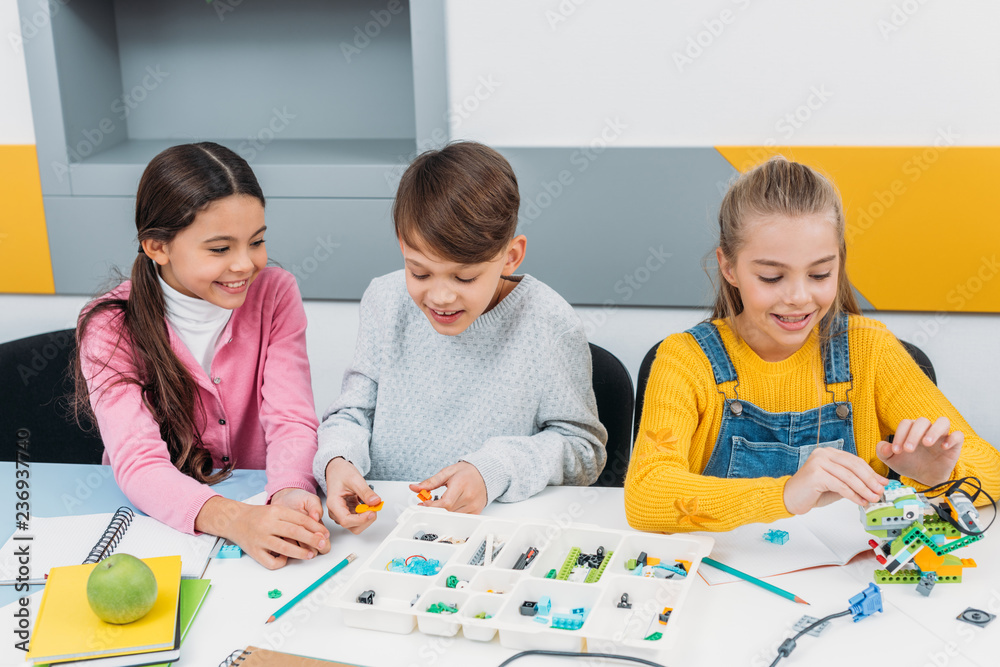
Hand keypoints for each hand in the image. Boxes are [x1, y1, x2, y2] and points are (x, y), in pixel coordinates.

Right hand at [197, 496, 330, 569]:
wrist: (234, 519)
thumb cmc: (260, 516)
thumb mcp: (277, 510)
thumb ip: (294, 518)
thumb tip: (315, 530)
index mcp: (275, 511)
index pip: (300, 519)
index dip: (315, 527)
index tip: (325, 533)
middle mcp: (267, 524)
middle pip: (294, 532)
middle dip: (312, 539)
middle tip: (322, 544)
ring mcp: (260, 539)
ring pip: (284, 548)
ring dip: (300, 552)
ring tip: (311, 555)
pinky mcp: (254, 552)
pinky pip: (270, 562)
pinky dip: (281, 562)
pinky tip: (286, 559)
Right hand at [324, 457, 380, 534]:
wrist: (337, 470)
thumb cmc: (341, 473)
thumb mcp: (355, 479)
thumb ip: (366, 492)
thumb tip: (375, 502)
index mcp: (334, 504)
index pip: (346, 520)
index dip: (361, 519)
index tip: (372, 512)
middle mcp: (336, 512)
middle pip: (352, 526)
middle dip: (366, 519)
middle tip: (374, 507)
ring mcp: (342, 513)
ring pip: (356, 525)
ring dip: (367, 517)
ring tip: (371, 504)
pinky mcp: (348, 512)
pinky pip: (358, 519)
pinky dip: (366, 514)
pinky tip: (368, 504)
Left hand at [410, 462, 486, 514]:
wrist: (484, 473)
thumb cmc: (466, 472)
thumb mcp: (447, 472)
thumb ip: (430, 482)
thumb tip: (415, 487)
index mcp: (461, 485)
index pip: (445, 502)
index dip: (432, 506)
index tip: (423, 504)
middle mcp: (469, 496)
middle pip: (448, 511)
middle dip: (434, 509)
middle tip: (427, 505)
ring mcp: (473, 505)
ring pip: (453, 516)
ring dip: (443, 513)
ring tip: (440, 504)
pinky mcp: (476, 511)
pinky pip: (461, 518)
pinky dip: (452, 515)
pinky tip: (450, 508)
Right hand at [783, 447, 888, 514]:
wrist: (789, 498)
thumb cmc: (811, 491)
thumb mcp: (836, 484)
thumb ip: (852, 482)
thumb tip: (874, 485)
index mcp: (829, 453)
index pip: (855, 461)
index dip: (871, 472)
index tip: (882, 482)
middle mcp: (823, 454)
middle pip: (854, 466)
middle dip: (870, 480)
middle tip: (880, 491)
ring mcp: (818, 462)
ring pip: (848, 476)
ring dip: (864, 489)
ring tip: (873, 498)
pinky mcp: (816, 474)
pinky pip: (840, 485)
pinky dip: (853, 494)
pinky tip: (860, 501)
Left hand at [876, 417, 962, 486]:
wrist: (924, 478)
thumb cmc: (908, 464)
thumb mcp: (891, 460)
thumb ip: (883, 452)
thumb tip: (885, 447)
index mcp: (911, 430)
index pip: (906, 424)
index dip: (899, 435)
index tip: (896, 451)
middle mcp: (927, 429)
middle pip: (922, 421)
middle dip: (913, 434)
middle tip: (908, 450)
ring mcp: (942, 436)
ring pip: (942, 421)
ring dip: (933, 431)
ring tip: (926, 443)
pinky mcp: (954, 445)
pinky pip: (958, 435)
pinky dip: (952, 438)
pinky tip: (943, 447)